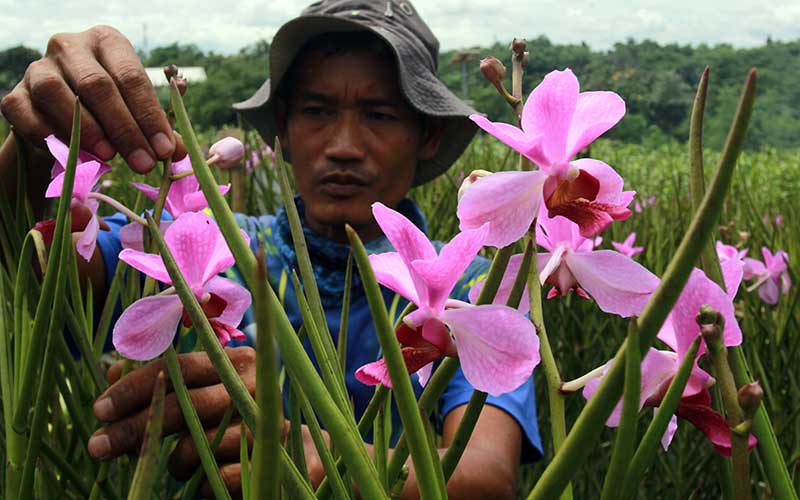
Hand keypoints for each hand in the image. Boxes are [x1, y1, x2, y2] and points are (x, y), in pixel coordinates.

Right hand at [0, 25, 182, 171]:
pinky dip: (50, 138)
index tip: (166, 150)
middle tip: (143, 163)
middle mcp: (71, 46)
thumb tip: (180, 152)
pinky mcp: (14, 95)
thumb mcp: (137, 115)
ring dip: (87, 130)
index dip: (150, 116)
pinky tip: (72, 156)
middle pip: (97, 86)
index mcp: (108, 43)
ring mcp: (38, 68)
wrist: (59, 122)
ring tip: (110, 158)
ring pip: (57, 94)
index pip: (132, 77)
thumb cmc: (108, 113)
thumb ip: (158, 130)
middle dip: (125, 129)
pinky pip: (27, 115)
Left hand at [88, 347, 256, 491]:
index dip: (135, 387)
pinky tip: (202, 480)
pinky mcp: (267, 459)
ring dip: (176, 461)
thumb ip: (158, 381)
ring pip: (198, 444)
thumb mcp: (194, 394)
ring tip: (178, 466)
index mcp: (238, 361)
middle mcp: (255, 387)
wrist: (277, 455)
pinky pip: (217, 476)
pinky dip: (201, 483)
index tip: (101, 409)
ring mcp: (265, 423)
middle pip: (184, 404)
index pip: (180, 366)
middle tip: (98, 447)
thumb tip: (114, 372)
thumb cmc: (225, 420)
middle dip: (134, 427)